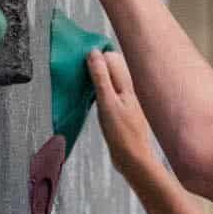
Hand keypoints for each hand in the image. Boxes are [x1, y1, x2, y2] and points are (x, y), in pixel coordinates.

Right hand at [88, 48, 159, 180]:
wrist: (133, 160)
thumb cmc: (121, 134)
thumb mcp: (107, 103)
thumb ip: (100, 78)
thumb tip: (93, 53)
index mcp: (126, 85)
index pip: (112, 57)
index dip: (96, 55)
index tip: (80, 60)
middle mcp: (128, 90)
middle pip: (112, 67)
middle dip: (96, 64)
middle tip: (79, 70)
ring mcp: (125, 101)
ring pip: (110, 80)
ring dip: (96, 78)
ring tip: (81, 82)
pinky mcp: (121, 112)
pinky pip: (109, 94)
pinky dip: (99, 92)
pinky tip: (91, 99)